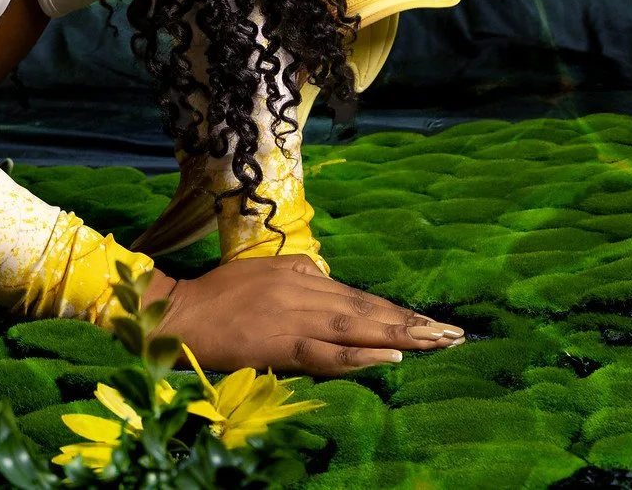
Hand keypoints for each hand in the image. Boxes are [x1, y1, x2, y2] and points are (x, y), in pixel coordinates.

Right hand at [145, 255, 463, 375]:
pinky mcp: (280, 343)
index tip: (430, 321)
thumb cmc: (216, 296)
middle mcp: (301, 291)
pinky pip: (327, 352)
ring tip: (435, 344)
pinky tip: (389, 358)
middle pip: (365, 309)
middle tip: (452, 334)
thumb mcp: (262, 273)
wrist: (179, 314)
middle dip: (410, 323)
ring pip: (355, 327)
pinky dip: (360, 356)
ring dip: (398, 336)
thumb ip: (298, 277)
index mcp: (298, 273)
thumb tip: (330, 283)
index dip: (395, 310)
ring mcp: (292, 317)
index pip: (357, 295)